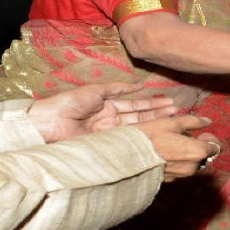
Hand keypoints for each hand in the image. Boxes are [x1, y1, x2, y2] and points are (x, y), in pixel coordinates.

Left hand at [27, 83, 176, 141]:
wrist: (50, 123)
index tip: (171, 103)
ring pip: (137, 128)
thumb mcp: (96, 90)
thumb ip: (117, 89)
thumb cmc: (69, 102)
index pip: (135, 105)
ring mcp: (110, 134)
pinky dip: (140, 137)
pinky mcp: (106, 145)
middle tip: (179, 112)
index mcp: (108, 105)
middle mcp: (111, 120)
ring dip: (154, 124)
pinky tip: (155, 134)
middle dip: (159, 114)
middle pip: (140, 117)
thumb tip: (138, 85)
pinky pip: (126, 140)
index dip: (152, 104)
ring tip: (173, 119)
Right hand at [130, 114, 221, 181]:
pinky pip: (179, 169)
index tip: (200, 132)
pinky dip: (175, 161)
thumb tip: (207, 121)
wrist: (126, 158)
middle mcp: (192, 167)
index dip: (208, 137)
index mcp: (197, 151)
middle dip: (196, 145)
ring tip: (169, 144)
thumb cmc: (150, 136)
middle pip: (202, 155)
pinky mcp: (169, 180)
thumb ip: (192, 122)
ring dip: (186, 154)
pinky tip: (162, 154)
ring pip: (190, 163)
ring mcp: (181, 176)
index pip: (215, 147)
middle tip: (180, 135)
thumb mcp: (171, 123)